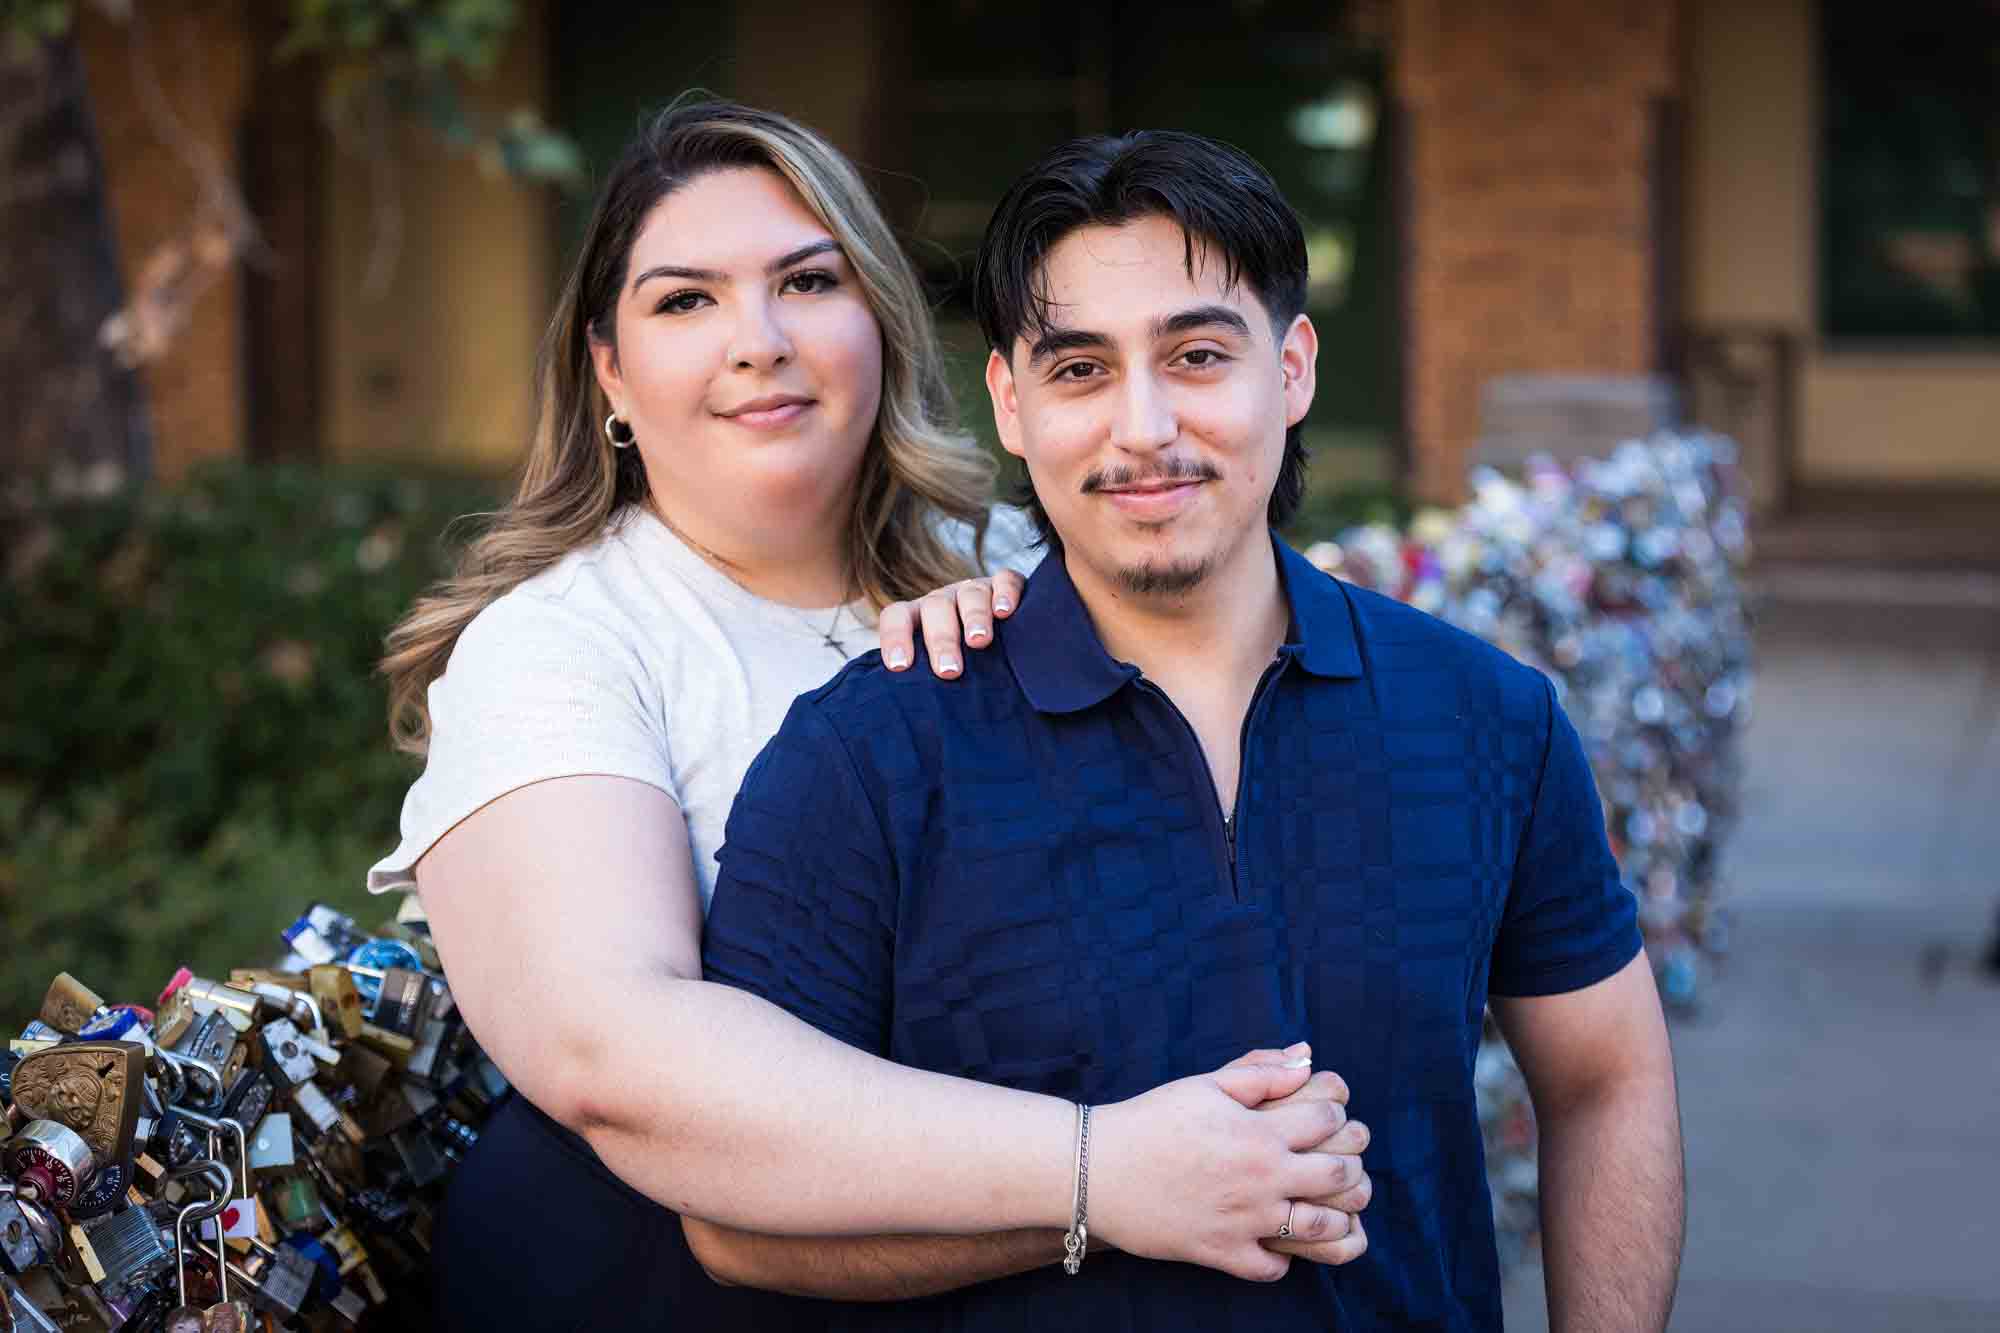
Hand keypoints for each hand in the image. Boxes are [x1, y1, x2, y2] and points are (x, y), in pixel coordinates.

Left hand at [877, 570, 1027, 677]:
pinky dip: (1006, 593)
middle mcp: (945, 601)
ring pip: (971, 594)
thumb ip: (921, 685)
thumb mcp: (935, 674)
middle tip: (948, 671)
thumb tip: (908, 723)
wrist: (1007, 645)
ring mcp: (975, 590)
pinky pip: (1006, 580)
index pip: (897, 616)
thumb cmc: (962, 668)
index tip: (899, 667)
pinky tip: (1006, 612)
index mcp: (919, 618)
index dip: (895, 637)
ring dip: (974, 617)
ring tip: (979, 642)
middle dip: (942, 639)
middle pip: (936, 607)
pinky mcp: (1007, 586)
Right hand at [1086, 1044, 1356, 1282]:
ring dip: (1333, 1215)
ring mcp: (1245, 1221)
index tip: (1329, 1115)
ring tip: (1321, 1204)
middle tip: (1339, 1160)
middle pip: (1339, 1174)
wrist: (1097, 1168)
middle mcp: (1261, 1178)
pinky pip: (1273, 1267)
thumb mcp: (1204, 1085)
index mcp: (1258, 1132)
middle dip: (1349, 1164)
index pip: (1329, 1120)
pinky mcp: (1222, 1253)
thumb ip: (1260, 1072)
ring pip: (1320, 1227)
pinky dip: (1282, 1256)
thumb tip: (1306, 1060)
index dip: (1337, 1113)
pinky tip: (1274, 1238)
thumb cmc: (1150, 1119)